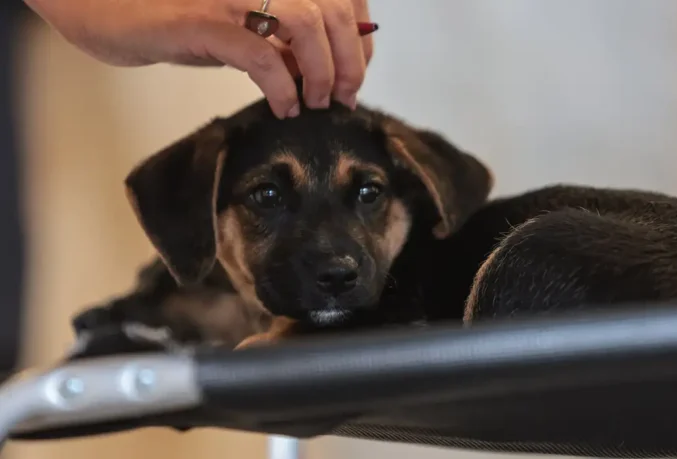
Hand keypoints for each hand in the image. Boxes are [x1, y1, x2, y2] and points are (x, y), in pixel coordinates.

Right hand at [25, 0, 373, 118]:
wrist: (114, 11)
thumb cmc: (185, 21)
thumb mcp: (249, 28)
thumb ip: (288, 41)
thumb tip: (330, 71)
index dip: (361, 38)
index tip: (357, 72)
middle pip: (333, 12)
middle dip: (348, 61)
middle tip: (342, 96)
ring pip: (306, 25)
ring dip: (321, 71)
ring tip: (314, 102)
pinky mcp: (204, 22)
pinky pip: (261, 56)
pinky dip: (282, 87)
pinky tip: (284, 107)